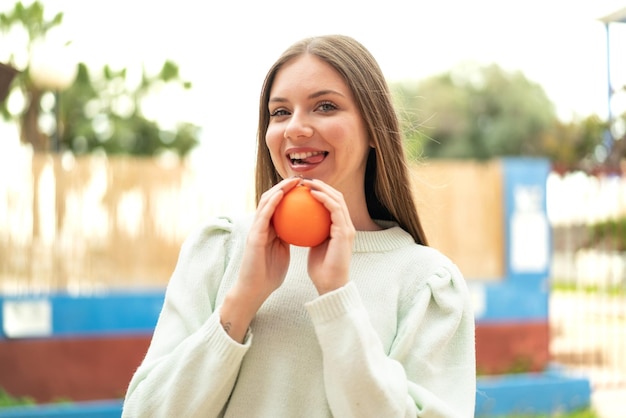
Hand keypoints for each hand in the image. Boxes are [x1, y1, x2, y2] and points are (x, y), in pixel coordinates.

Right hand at [220, 177, 300, 341]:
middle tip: (301, 178)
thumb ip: (289, 238)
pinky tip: (282, 194)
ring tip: (293, 181)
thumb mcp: (283, 251)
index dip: (289, 194)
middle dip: (285, 186)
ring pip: (265, 202)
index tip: (305, 186)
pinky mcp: (253, 236)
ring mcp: (255, 229)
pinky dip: (272, 203)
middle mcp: (260, 225)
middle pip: (272, 199)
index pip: (279, 206)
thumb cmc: (271, 274)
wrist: (256, 289)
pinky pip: (263, 215)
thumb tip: (304, 228)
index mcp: (268, 229)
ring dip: (279, 189)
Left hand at [301, 179, 354, 294]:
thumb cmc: (320, 268)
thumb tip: (296, 221)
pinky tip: (312, 194)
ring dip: (323, 188)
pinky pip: (335, 210)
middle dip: (321, 185)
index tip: (302, 187)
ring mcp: (347, 228)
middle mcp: (346, 225)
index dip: (320, 191)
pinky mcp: (345, 232)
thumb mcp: (313, 245)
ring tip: (307, 183)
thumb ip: (310, 232)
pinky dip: (324, 199)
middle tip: (304, 180)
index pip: (332, 203)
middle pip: (336, 197)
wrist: (330, 285)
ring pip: (337, 200)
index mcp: (340, 228)